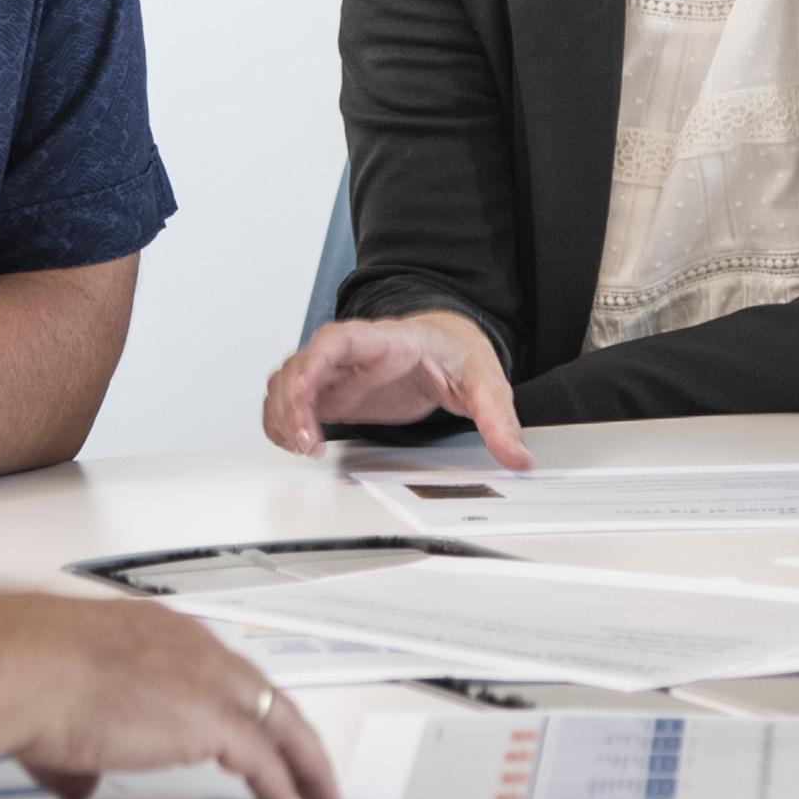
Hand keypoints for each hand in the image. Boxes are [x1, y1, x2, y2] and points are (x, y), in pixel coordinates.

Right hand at [5, 598, 343, 798]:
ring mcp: (207, 681)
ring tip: (317, 790)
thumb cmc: (28, 674)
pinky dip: (283, 787)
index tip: (253, 723)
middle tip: (305, 758)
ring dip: (302, 760)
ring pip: (279, 721)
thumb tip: (81, 784)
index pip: (218, 668)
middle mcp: (191, 648)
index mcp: (157, 633)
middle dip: (288, 728)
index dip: (241, 701)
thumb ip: (84, 749)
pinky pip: (266, 761)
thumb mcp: (59, 708)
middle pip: (262, 690)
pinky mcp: (211, 721)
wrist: (24, 666)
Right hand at [260, 311, 528, 468]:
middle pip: (299, 365)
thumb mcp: (485, 382)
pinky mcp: (335, 394)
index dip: (311, 367)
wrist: (449, 344)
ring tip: (300, 447)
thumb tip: (516, 456)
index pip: (336, 341)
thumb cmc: (458, 353)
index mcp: (386, 342)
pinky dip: (282, 421)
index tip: (304, 398)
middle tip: (305, 443)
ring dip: (282, 414)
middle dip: (290, 404)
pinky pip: (292, 401)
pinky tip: (294, 443)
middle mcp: (353, 354)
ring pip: (287, 382)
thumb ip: (499, 419)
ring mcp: (339, 374)